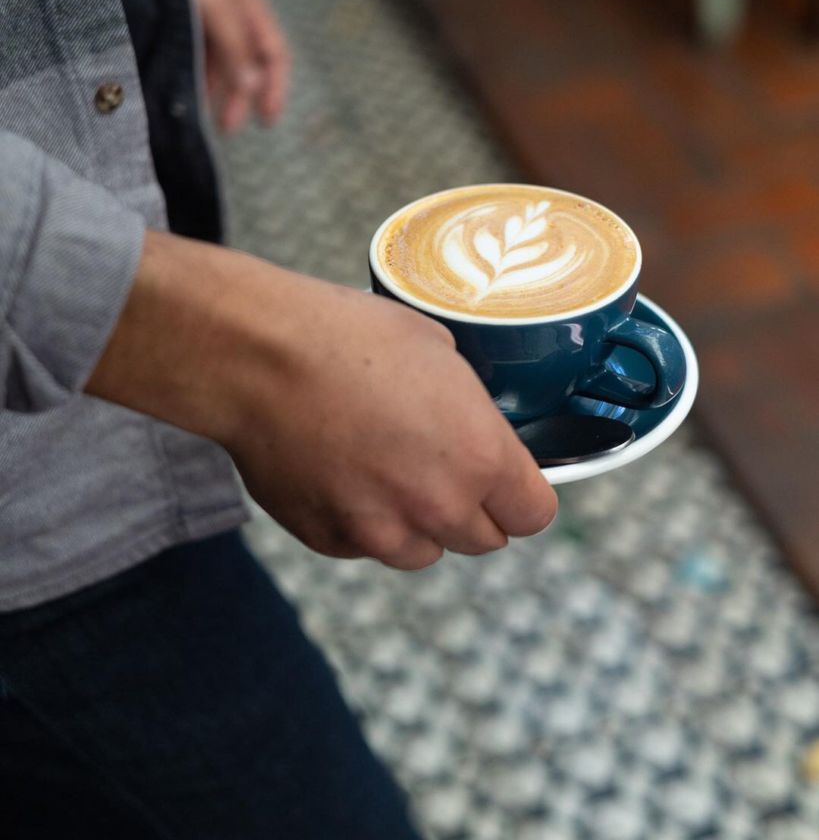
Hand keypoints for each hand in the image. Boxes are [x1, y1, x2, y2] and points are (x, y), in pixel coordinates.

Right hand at [87, 233, 557, 569]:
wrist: (258, 357)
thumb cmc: (347, 339)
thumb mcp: (437, 351)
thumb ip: (469, 411)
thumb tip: (472, 428)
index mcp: (480, 458)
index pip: (534, 514)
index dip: (521, 494)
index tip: (508, 480)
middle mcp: (437, 508)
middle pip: (484, 540)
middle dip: (472, 509)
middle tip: (442, 467)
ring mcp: (380, 532)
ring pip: (422, 551)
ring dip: (417, 523)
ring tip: (385, 469)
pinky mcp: (329, 540)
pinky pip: (365, 546)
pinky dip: (362, 522)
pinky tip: (341, 472)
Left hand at [174, 0, 290, 131]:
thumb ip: (233, 41)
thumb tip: (251, 88)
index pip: (272, 48)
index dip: (274, 84)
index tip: (267, 120)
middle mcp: (225, 6)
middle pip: (245, 60)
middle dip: (240, 96)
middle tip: (227, 128)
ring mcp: (196, 12)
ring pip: (216, 61)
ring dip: (215, 91)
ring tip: (200, 118)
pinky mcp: (168, 17)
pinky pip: (188, 55)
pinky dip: (190, 78)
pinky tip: (180, 96)